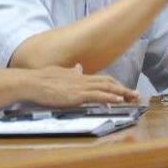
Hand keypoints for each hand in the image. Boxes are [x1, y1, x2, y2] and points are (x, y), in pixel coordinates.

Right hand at [24, 64, 138, 106]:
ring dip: (121, 93)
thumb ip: (70, 72)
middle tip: (135, 94)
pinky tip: (118, 100)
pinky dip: (109, 97)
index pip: (101, 79)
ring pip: (106, 88)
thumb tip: (78, 68)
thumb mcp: (58, 73)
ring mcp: (80, 86)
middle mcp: (82, 79)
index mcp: (79, 76)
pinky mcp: (77, 95)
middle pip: (108, 82)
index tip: (124, 89)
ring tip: (132, 97)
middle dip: (123, 88)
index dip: (114, 84)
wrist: (31, 82)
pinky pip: (97, 95)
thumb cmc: (41, 79)